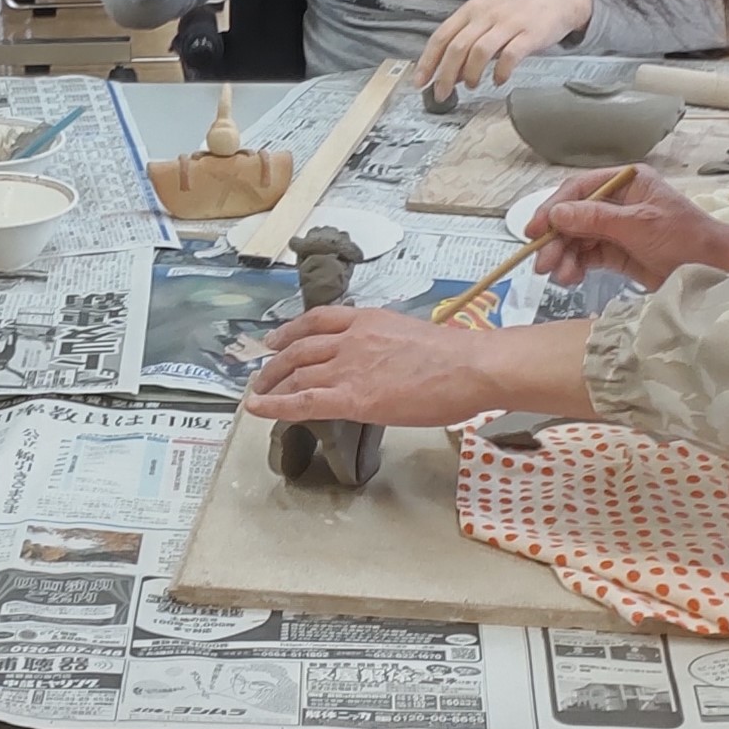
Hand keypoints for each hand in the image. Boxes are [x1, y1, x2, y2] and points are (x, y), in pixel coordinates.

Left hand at [243, 305, 511, 427]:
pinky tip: (257, 409)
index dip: (290, 330)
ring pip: (297, 374)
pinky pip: (303, 400)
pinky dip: (275, 405)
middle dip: (275, 363)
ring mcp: (348, 368)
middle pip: (299, 348)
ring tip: (258, 395)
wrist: (470, 367)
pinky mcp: (352, 398)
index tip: (277, 340)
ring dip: (271, 384)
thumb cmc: (456, 357)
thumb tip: (381, 360)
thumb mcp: (410, 334)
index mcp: (367, 320)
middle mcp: (350, 339)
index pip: (317, 319)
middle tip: (262, 374)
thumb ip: (385, 343)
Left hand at [414, 0, 595, 97]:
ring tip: (471, 85)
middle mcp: (487, 14)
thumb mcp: (488, 14)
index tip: (420, 81)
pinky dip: (500, 72)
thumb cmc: (520, 8)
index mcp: (472, 10)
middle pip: (457, 47)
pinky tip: (498, 80)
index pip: (442, 36)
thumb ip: (469, 37)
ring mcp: (509, 23)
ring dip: (471, 74)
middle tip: (442, 92)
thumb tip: (449, 69)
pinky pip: (509, 56)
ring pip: (479, 52)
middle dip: (445, 75)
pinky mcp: (530, 34)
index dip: (428, 61)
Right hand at [528, 169, 728, 287]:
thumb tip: (556, 214)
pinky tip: (570, 277)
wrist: (715, 270)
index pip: (579, 190)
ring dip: (563, 256)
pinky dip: (575, 267)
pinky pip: (587, 256)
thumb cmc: (687, 238)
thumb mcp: (639, 225)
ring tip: (559, 275)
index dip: (553, 208)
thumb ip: (595, 219)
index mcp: (625, 182)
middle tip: (541, 261)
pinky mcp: (617, 252)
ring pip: (576, 238)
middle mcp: (617, 202)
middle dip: (556, 239)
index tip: (535, 229)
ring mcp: (616, 228)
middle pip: (573, 216)